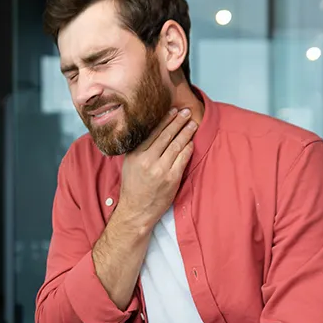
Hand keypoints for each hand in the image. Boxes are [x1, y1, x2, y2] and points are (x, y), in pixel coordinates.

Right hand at [117, 108, 197, 230]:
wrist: (136, 211)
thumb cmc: (133, 187)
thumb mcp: (129, 165)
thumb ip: (139, 149)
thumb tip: (151, 131)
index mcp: (135, 154)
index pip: (153, 132)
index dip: (165, 120)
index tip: (173, 110)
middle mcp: (147, 160)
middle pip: (167, 135)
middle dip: (178, 121)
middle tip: (187, 112)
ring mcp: (160, 169)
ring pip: (177, 144)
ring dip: (186, 132)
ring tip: (192, 123)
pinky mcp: (172, 178)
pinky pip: (183, 158)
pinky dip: (188, 148)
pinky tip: (192, 141)